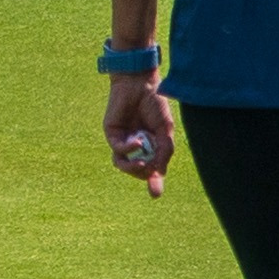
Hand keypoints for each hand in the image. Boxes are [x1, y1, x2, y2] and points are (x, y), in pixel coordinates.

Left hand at [103, 75, 173, 197]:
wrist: (141, 84)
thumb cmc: (156, 105)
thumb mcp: (165, 131)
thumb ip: (164, 152)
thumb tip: (159, 175)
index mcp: (152, 147)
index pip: (151, 170)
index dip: (153, 182)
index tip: (155, 194)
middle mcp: (137, 146)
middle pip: (137, 171)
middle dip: (144, 174)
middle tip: (151, 169)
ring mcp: (123, 140)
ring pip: (123, 164)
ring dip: (133, 168)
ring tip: (142, 163)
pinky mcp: (112, 133)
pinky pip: (118, 149)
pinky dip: (129, 149)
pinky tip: (138, 141)